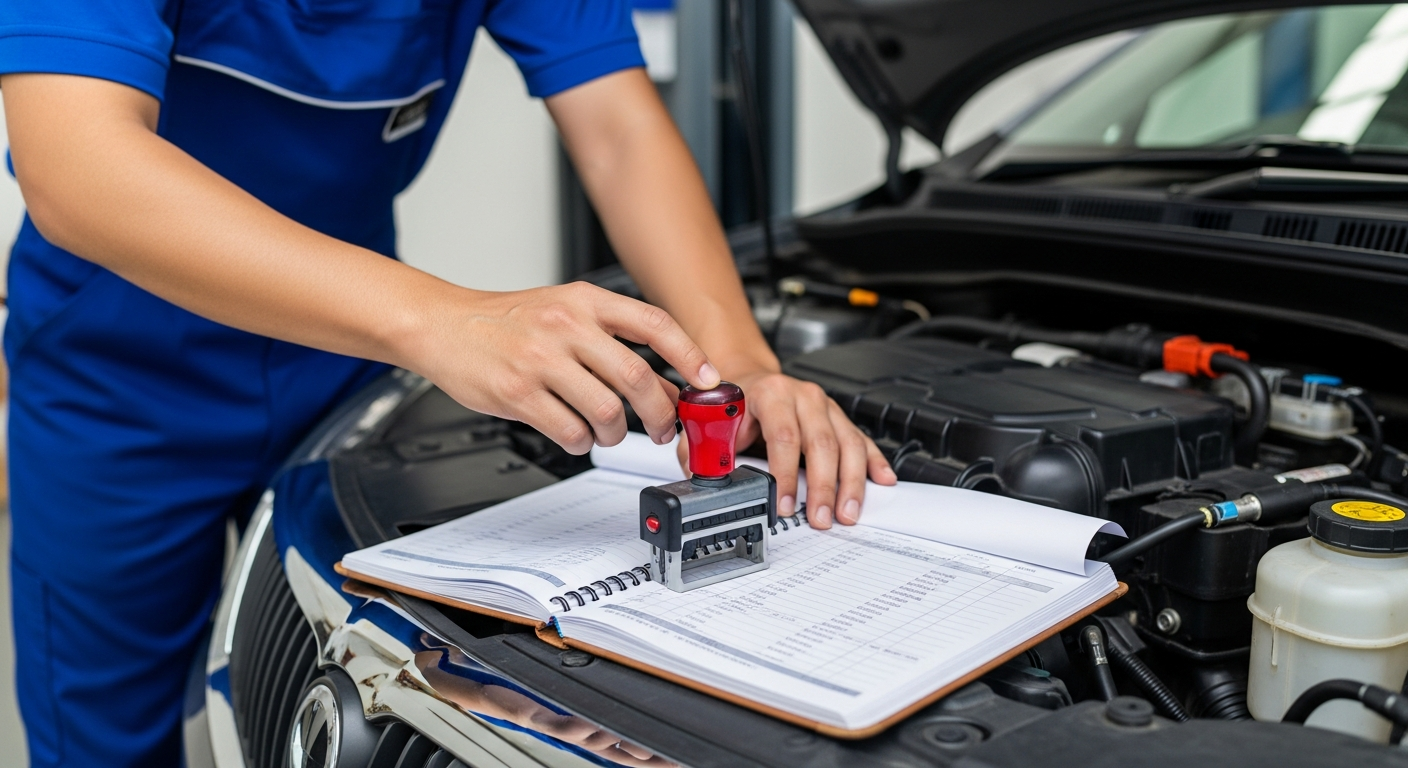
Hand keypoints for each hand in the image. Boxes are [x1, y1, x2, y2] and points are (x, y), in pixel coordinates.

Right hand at [412, 282, 717, 454]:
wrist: (444, 325)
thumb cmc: (508, 321)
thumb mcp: (566, 311)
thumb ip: (613, 342)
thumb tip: (668, 384)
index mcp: (585, 300)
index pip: (654, 323)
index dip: (689, 355)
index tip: (707, 381)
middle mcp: (567, 325)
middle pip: (637, 377)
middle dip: (661, 414)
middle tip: (664, 429)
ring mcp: (541, 360)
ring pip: (607, 412)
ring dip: (617, 434)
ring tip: (609, 433)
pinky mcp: (518, 393)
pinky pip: (570, 431)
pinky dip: (581, 442)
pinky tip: (575, 434)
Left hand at [679, 371, 896, 528]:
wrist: (749, 378)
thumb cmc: (733, 404)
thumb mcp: (710, 423)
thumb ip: (705, 450)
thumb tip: (704, 480)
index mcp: (770, 393)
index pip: (783, 435)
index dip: (784, 473)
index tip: (784, 504)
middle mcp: (802, 396)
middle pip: (821, 443)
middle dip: (823, 486)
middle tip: (820, 518)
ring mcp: (825, 406)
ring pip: (847, 443)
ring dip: (850, 482)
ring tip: (847, 514)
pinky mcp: (839, 417)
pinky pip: (861, 439)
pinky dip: (874, 461)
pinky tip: (882, 480)